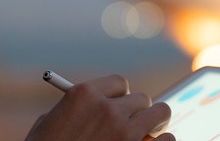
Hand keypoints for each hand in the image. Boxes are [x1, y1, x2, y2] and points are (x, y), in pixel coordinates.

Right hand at [25, 74, 174, 140]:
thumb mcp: (51, 124)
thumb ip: (77, 111)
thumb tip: (98, 109)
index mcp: (84, 94)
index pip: (119, 83)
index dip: (121, 95)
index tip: (121, 105)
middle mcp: (107, 108)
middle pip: (141, 98)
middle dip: (139, 111)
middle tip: (135, 123)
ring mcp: (125, 132)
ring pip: (160, 113)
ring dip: (157, 123)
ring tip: (154, 132)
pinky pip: (168, 140)